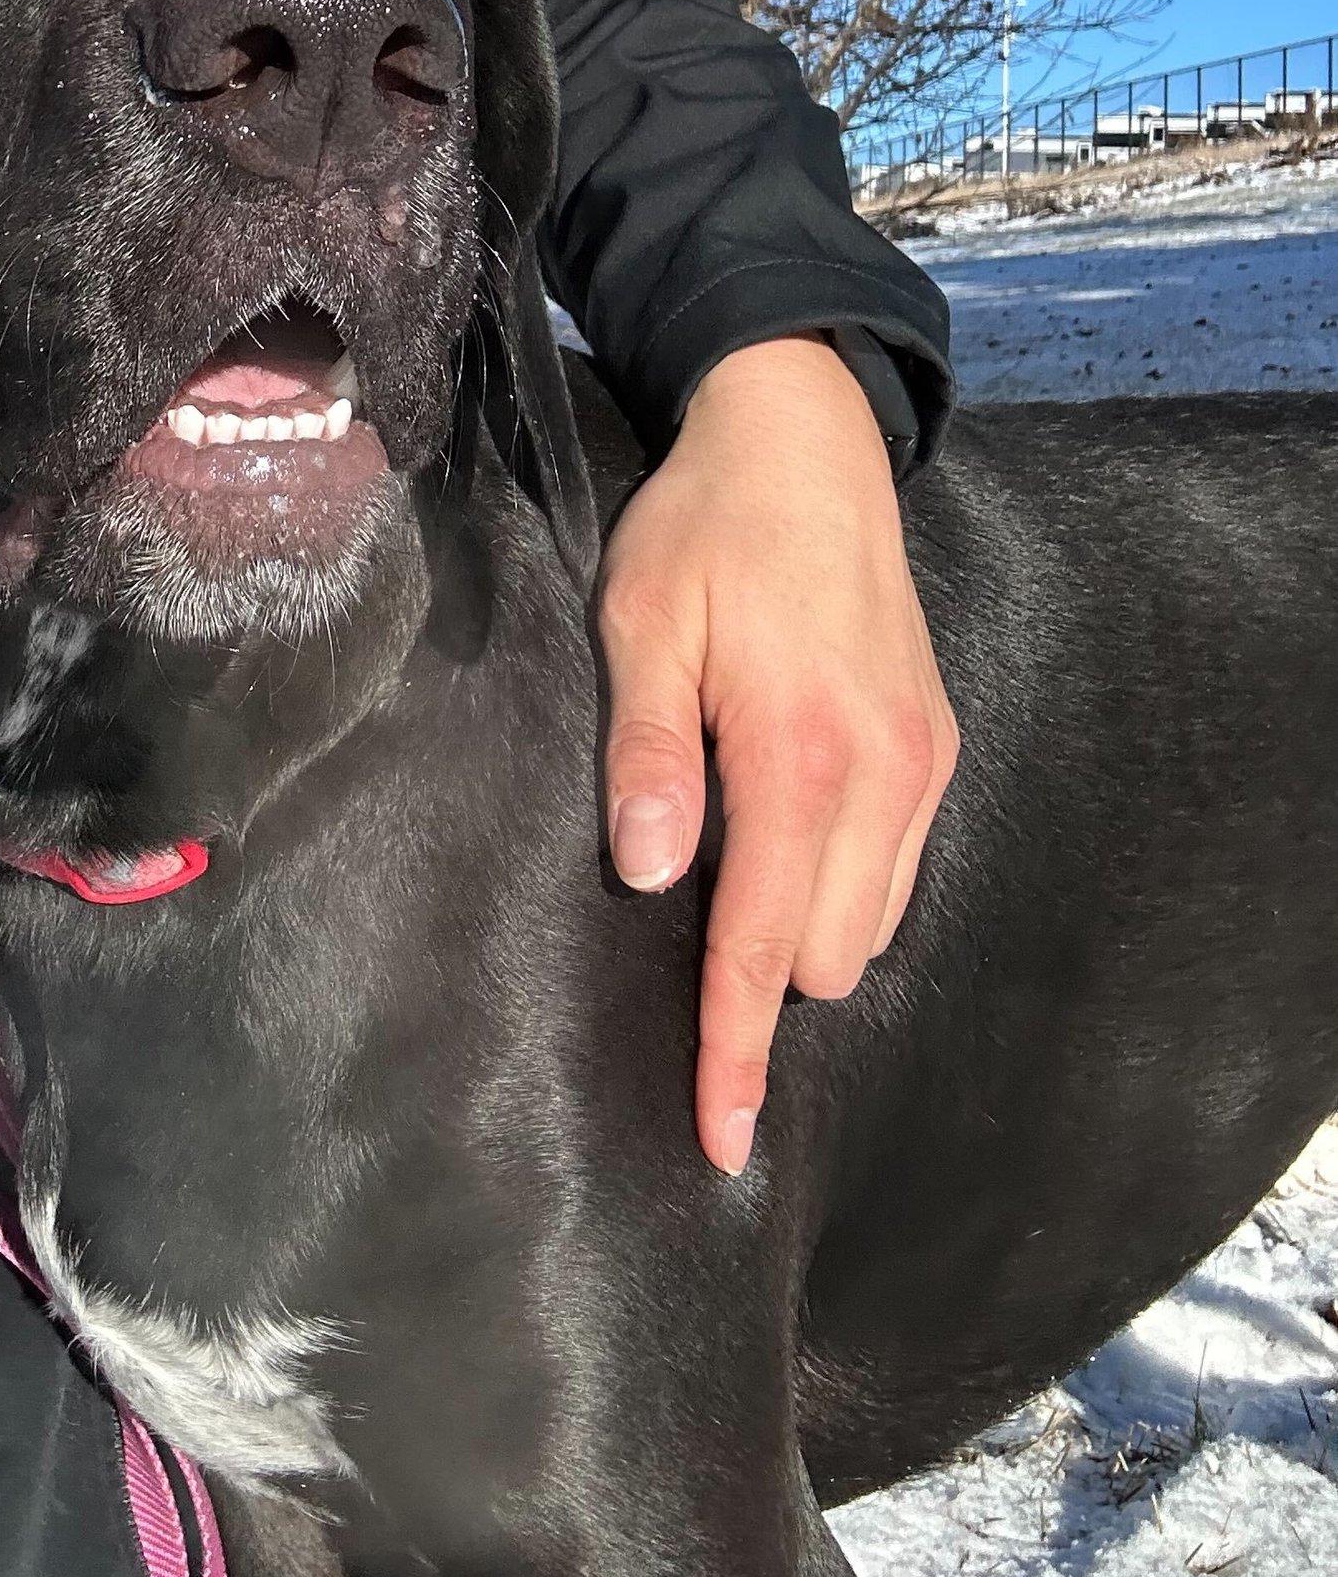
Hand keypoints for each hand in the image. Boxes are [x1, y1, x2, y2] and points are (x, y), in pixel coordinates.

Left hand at [593, 334, 957, 1176]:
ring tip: (731, 869)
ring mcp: (922, 761)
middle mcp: (882, 772)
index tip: (720, 1136)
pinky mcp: (937, 743)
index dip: (734, 1047)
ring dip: (803, 928)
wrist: (805, 440)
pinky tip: (785, 834)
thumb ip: (646, 752)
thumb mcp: (640, 621)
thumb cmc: (703, 527)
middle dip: (760, 973)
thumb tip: (646, 873)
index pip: (764, 945)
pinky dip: (843, 881)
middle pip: (826, 954)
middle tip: (680, 920)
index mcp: (800, 753)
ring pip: (869, 924)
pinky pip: (898, 868)